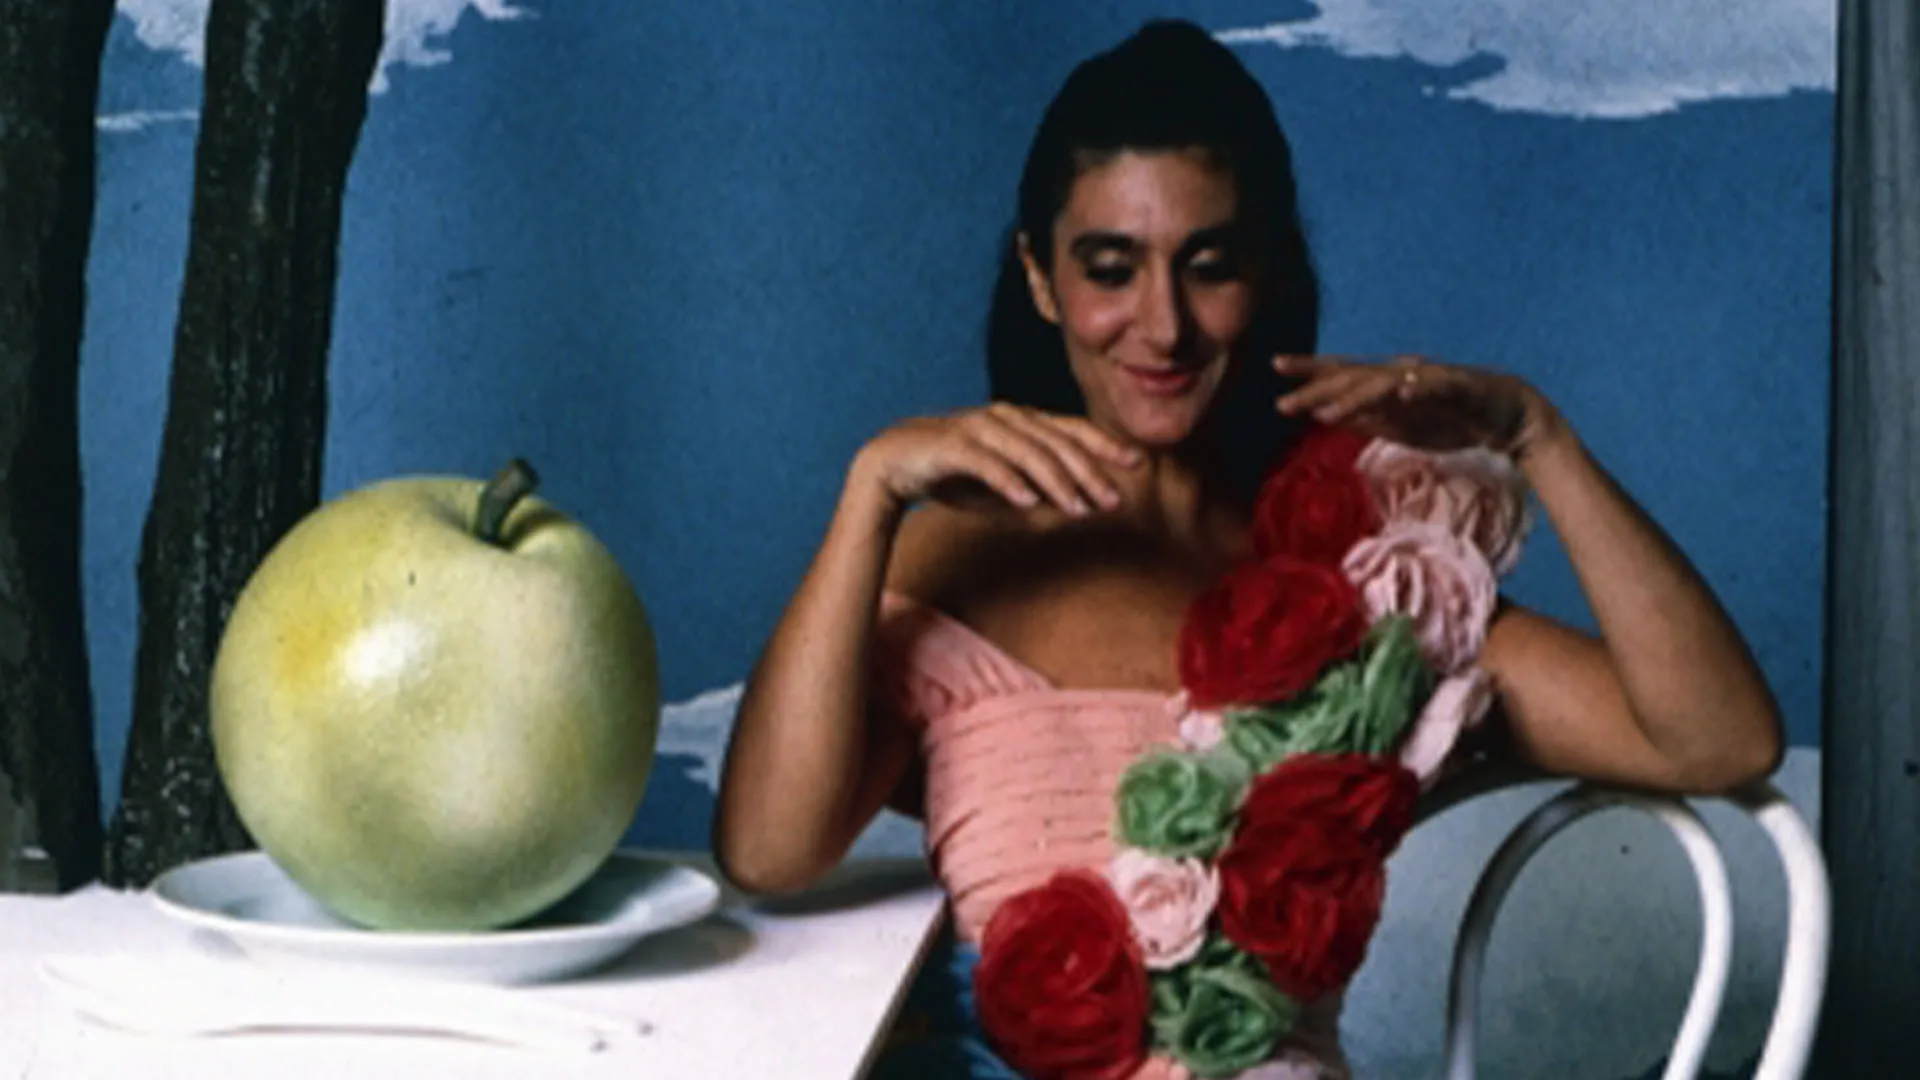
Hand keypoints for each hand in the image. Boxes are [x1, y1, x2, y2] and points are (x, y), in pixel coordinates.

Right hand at [852, 403, 1141, 514]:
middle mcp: (1005, 418)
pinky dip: (1009, 481)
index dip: (1105, 445)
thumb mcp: (1004, 485)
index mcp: (1021, 422)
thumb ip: (1038, 488)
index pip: (1071, 430)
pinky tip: (1028, 502)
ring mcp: (978, 428)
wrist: (893, 464)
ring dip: (1055, 481)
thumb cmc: (954, 473)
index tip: (1136, 464)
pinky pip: (986, 463)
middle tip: (1111, 501)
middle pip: (1056, 444)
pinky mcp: (952, 445)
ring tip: (1076, 508)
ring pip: (1027, 452)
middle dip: (1088, 473)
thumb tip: (1078, 504)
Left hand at [1273, 354, 1558, 455]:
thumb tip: (1325, 415)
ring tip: (1326, 413)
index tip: (1275, 366)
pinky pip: (1436, 386)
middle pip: (1355, 378)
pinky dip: (1418, 388)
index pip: (1341, 374)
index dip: (1309, 370)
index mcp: (1386, 384)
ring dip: (1356, 397)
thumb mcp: (1398, 427)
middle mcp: (1402, 374)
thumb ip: (1365, 419)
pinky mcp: (1459, 386)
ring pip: (1386, 384)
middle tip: (1282, 404)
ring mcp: (1429, 378)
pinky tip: (1401, 393)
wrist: (1505, 417)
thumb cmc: (1449, 419)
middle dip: (1318, 389)